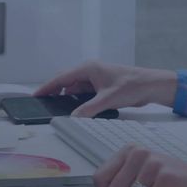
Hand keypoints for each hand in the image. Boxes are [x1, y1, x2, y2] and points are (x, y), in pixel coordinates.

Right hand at [33, 61, 177, 117]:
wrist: (151, 85)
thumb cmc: (133, 85)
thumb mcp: (108, 99)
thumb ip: (89, 109)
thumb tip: (73, 117)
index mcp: (89, 68)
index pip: (61, 78)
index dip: (47, 87)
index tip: (35, 95)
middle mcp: (90, 71)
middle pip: (66, 83)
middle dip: (56, 94)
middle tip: (45, 106)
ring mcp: (96, 79)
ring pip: (76, 90)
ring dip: (69, 99)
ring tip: (58, 110)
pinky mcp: (102, 87)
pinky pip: (85, 94)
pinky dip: (79, 102)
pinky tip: (77, 111)